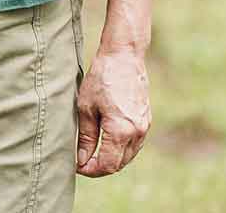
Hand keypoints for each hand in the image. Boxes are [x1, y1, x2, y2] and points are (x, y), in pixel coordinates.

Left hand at [75, 44, 150, 176]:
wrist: (124, 55)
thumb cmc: (102, 78)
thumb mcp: (86, 107)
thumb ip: (85, 137)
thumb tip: (82, 160)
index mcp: (120, 130)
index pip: (106, 165)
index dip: (90, 170)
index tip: (78, 165)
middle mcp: (136, 132)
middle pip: (118, 164)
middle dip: (100, 167)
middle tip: (83, 160)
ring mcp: (144, 126)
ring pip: (128, 156)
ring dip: (112, 159)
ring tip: (94, 151)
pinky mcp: (147, 120)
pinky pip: (135, 144)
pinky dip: (122, 149)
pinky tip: (108, 141)